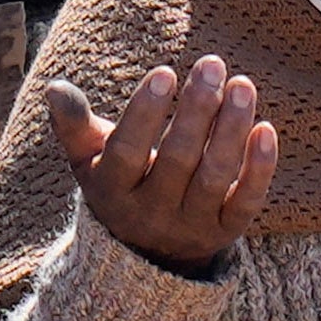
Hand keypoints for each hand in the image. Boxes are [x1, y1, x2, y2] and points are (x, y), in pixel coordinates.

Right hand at [49, 55, 275, 273]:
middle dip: (197, 110)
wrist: (146, 256)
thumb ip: (73, 126)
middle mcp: (151, 213)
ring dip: (231, 130)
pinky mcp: (225, 232)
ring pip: (215, 177)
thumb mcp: (88, 162)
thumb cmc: (118, 187)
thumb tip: (55, 89)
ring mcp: (190, 225)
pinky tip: (265, 128)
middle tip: (212, 64)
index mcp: (113, 191)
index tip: (164, 72)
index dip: (145, 113)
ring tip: (242, 85)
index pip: (128, 151)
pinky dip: (259, 167)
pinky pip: (246, 200)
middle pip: (178, 160)